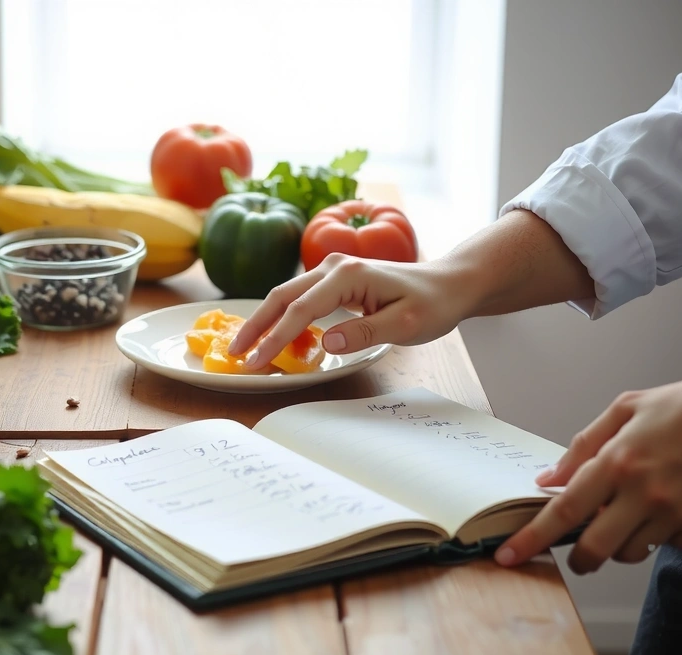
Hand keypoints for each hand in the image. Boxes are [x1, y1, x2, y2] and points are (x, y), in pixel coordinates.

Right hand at [226, 252, 472, 367]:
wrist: (447, 285)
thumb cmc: (431, 305)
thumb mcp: (405, 325)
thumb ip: (364, 333)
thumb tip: (325, 342)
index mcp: (348, 275)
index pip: (301, 310)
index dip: (275, 337)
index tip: (257, 361)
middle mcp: (333, 266)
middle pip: (282, 297)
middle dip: (256, 326)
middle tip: (234, 353)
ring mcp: (331, 270)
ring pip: (285, 295)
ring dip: (263, 321)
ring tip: (244, 347)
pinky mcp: (332, 280)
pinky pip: (298, 298)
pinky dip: (280, 317)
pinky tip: (271, 337)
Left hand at [495, 374, 681, 572]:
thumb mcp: (625, 410)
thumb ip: (582, 448)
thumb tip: (548, 479)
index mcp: (619, 461)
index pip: (565, 510)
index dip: (532, 538)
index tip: (509, 555)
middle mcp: (646, 492)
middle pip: (594, 549)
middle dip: (578, 558)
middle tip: (577, 553)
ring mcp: (678, 513)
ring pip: (631, 552)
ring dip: (621, 541)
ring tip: (633, 511)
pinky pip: (668, 544)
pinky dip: (660, 533)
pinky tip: (669, 504)